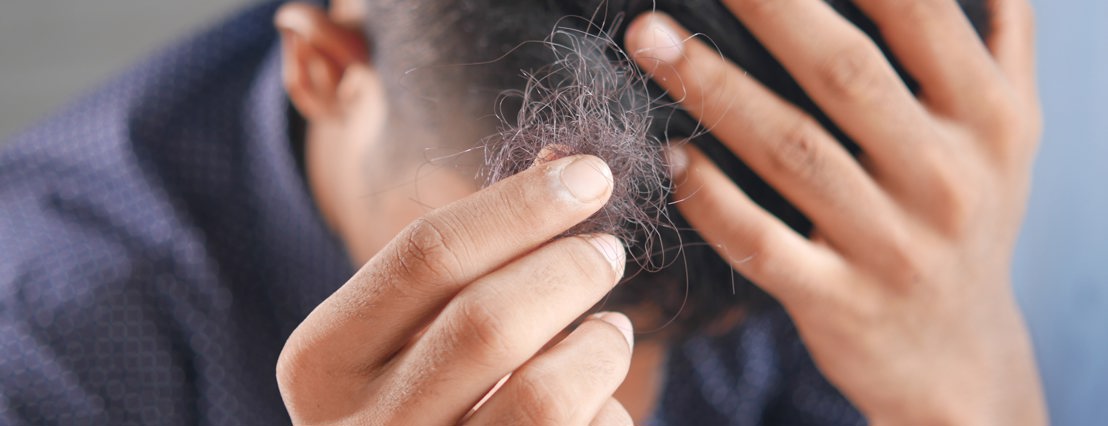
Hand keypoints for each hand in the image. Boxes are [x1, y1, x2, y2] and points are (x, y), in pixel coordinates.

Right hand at [276, 155, 634, 424]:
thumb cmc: (419, 397)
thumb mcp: (406, 332)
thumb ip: (464, 261)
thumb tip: (565, 167)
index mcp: (322, 362)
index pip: (427, 254)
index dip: (522, 206)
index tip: (589, 175)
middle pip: (488, 321)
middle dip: (568, 269)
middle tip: (606, 250)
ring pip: (544, 394)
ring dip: (599, 346)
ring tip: (611, 330)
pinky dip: (605, 408)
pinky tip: (593, 402)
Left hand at [626, 0, 1044, 423]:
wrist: (958, 354)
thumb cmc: (971, 219)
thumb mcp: (1008, 134)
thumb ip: (996, 44)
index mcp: (988, 119)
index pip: (917, 16)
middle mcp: (946, 177)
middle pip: (844, 72)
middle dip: (765, 9)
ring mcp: (891, 245)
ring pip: (790, 151)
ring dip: (712, 89)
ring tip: (650, 41)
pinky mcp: (838, 301)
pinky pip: (762, 244)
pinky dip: (711, 200)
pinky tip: (672, 157)